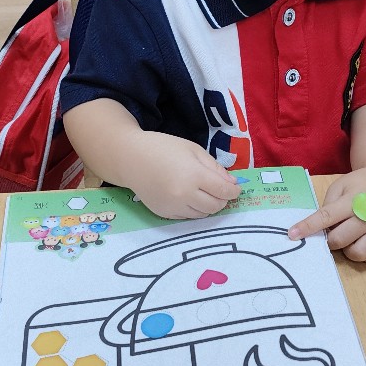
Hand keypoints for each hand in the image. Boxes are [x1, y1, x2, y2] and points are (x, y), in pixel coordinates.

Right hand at [124, 133, 240, 218]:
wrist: (130, 159)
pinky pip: (188, 217)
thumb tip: (231, 184)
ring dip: (209, 205)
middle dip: (222, 199)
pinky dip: (194, 209)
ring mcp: (174, 207)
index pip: (223, 191)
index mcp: (194, 176)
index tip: (235, 188)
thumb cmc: (163, 148)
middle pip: (215, 206)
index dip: (233, 191)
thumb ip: (214, 167)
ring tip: (203, 192)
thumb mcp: (193, 150)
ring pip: (203, 215)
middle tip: (219, 190)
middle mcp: (185, 195)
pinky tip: (188, 197)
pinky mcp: (164, 214)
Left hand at [289, 171, 365, 265]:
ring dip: (349, 250)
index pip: (326, 217)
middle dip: (331, 240)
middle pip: (340, 240)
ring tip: (351, 238)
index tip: (292, 235)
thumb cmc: (362, 185)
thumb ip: (328, 205)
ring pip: (359, 254)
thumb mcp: (342, 186)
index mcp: (353, 201)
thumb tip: (318, 228)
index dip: (307, 227)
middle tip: (334, 232)